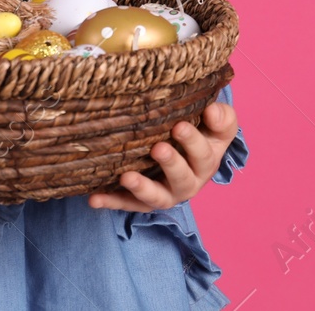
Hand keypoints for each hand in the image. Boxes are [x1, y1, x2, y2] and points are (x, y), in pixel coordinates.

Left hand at [87, 101, 237, 211]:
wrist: (187, 152)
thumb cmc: (201, 131)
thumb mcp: (217, 124)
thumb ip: (220, 117)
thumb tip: (211, 111)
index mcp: (207, 161)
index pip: (204, 153)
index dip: (193, 142)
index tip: (179, 126)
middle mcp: (189, 182)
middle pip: (182, 179)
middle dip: (170, 164)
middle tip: (157, 148)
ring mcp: (166, 194)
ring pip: (156, 198)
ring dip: (142, 188)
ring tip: (126, 177)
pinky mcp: (143, 201)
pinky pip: (128, 204)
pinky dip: (111, 201)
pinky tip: (94, 198)